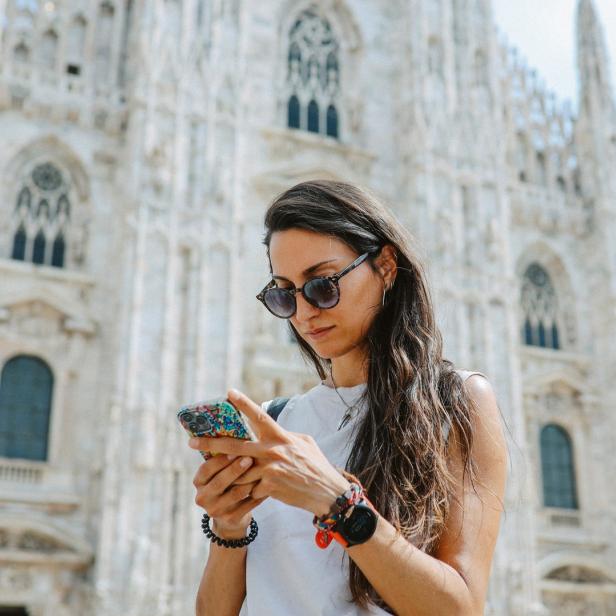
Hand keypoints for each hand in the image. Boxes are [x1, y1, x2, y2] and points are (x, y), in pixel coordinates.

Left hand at [189, 389, 350, 516]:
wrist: (326, 492)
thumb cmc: (316, 465)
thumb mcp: (304, 442)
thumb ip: (284, 436)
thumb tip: (272, 430)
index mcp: (280, 436)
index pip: (258, 416)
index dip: (243, 403)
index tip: (229, 393)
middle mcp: (272, 450)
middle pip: (235, 446)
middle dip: (211, 444)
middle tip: (192, 443)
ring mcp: (269, 469)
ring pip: (238, 471)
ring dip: (227, 475)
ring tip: (212, 476)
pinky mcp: (269, 487)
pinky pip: (248, 489)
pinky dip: (245, 492)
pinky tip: (241, 495)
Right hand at [191, 452, 266, 538]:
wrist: (230, 514)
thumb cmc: (228, 481)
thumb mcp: (220, 470)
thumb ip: (223, 453)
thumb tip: (234, 425)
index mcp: (199, 480)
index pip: (207, 468)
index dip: (220, 459)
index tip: (234, 449)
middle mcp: (202, 497)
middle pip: (219, 482)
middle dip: (235, 470)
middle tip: (249, 458)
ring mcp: (215, 510)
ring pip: (235, 494)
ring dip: (249, 481)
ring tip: (262, 471)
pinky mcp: (230, 519)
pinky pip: (247, 506)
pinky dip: (258, 495)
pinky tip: (269, 485)